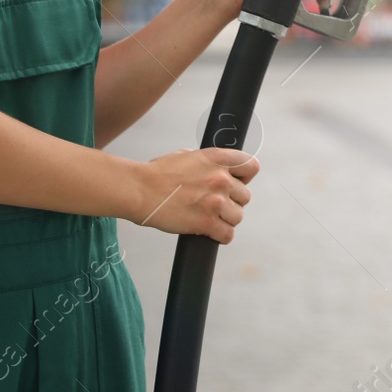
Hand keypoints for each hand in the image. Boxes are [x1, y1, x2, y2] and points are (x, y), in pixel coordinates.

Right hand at [134, 148, 259, 242]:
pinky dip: (221, 236)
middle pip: (245, 197)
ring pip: (238, 217)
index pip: (251, 166)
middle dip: (232, 201)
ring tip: (211, 218)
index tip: (237, 183)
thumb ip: (207, 162)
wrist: (139, 190)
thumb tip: (216, 170)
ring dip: (226, 219)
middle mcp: (220, 179)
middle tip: (216, 204)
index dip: (245, 177)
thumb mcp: (186, 155)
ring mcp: (215, 201)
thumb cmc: (157, 173)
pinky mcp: (206, 223)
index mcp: (217, 158)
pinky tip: (210, 232)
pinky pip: (227, 234)